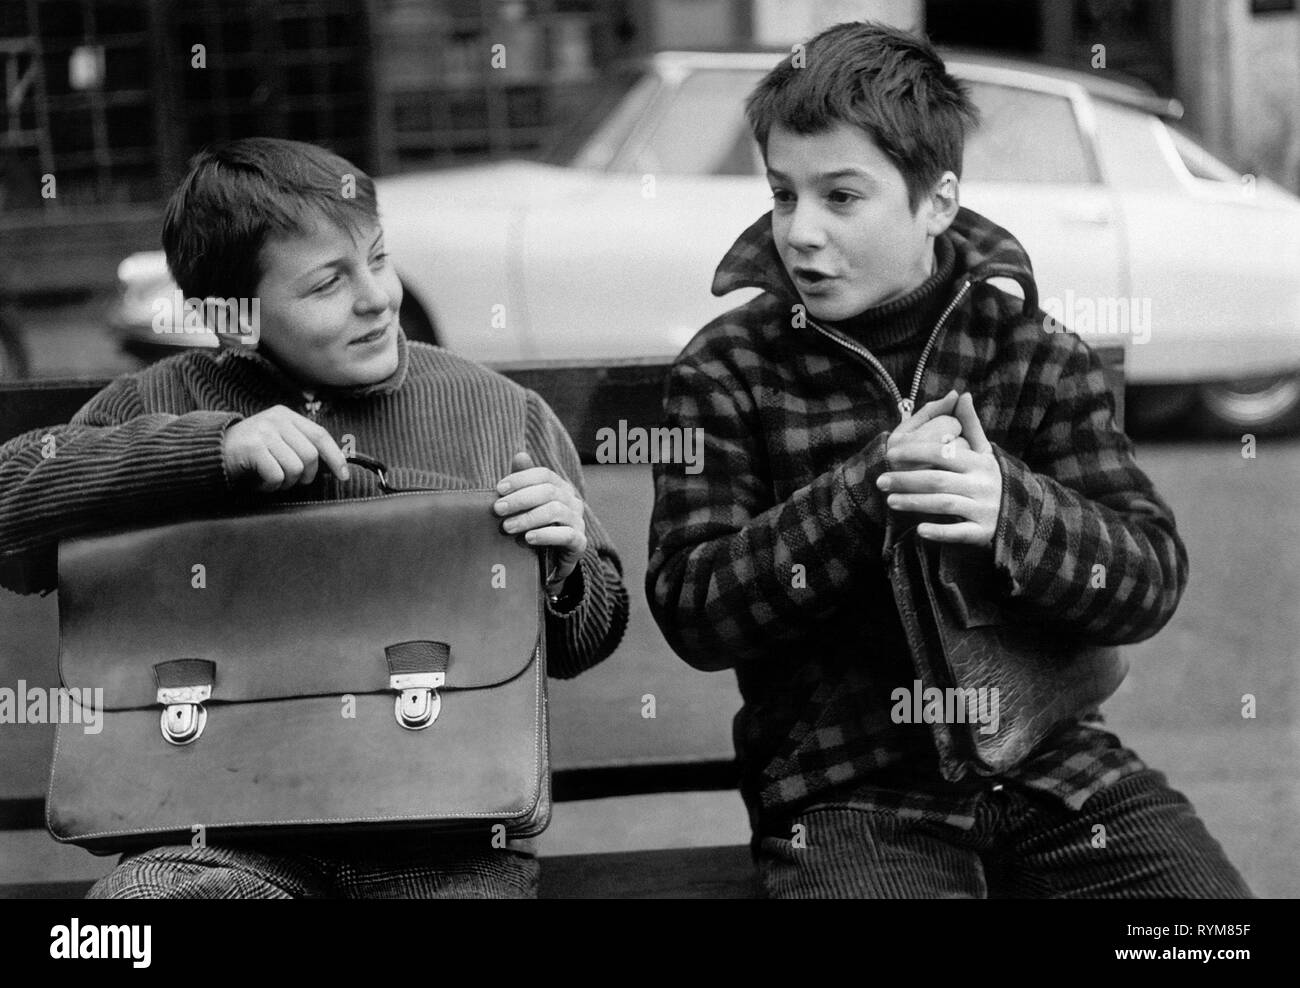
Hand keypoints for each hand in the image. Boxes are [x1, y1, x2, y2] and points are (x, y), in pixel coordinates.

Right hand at [222, 405, 349, 491]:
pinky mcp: (253, 447)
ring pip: (295, 468)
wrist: (213, 451)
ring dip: (286, 483)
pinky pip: (277, 476)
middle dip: (305, 476)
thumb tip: (337, 465)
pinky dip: (271, 486)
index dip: (335, 457)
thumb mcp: (278, 439)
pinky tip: (261, 483)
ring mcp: (264, 432)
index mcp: (287, 416)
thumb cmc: (252, 451)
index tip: (344, 476)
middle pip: (310, 456)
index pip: (320, 435)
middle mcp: (277, 420)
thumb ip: (302, 445)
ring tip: (273, 480)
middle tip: (292, 481)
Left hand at [494, 452, 587, 590]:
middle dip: (520, 499)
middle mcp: (572, 501)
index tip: (498, 488)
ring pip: (556, 512)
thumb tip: (520, 455)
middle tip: (498, 509)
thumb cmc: (534, 528)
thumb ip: (523, 482)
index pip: (544, 474)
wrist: (548, 564)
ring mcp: (578, 521)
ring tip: (507, 527)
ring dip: (528, 518)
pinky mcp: (580, 543)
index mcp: (561, 487)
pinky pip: (566, 535)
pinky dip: (546, 535)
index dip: (521, 479)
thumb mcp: (525, 506)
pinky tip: (528, 538)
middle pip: (549, 491)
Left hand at [877, 392, 1001, 546]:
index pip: (942, 453)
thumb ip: (969, 424)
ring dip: (915, 503)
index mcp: (979, 462)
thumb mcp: (983, 451)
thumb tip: (961, 394)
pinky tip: (919, 530)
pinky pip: (959, 533)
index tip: (890, 453)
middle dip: (906, 480)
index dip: (915, 452)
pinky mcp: (983, 532)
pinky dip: (940, 532)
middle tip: (880, 481)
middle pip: (938, 480)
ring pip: (944, 504)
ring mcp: (983, 509)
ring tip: (890, 501)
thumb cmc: (989, 478)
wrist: (1018, 514)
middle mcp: (982, 484)